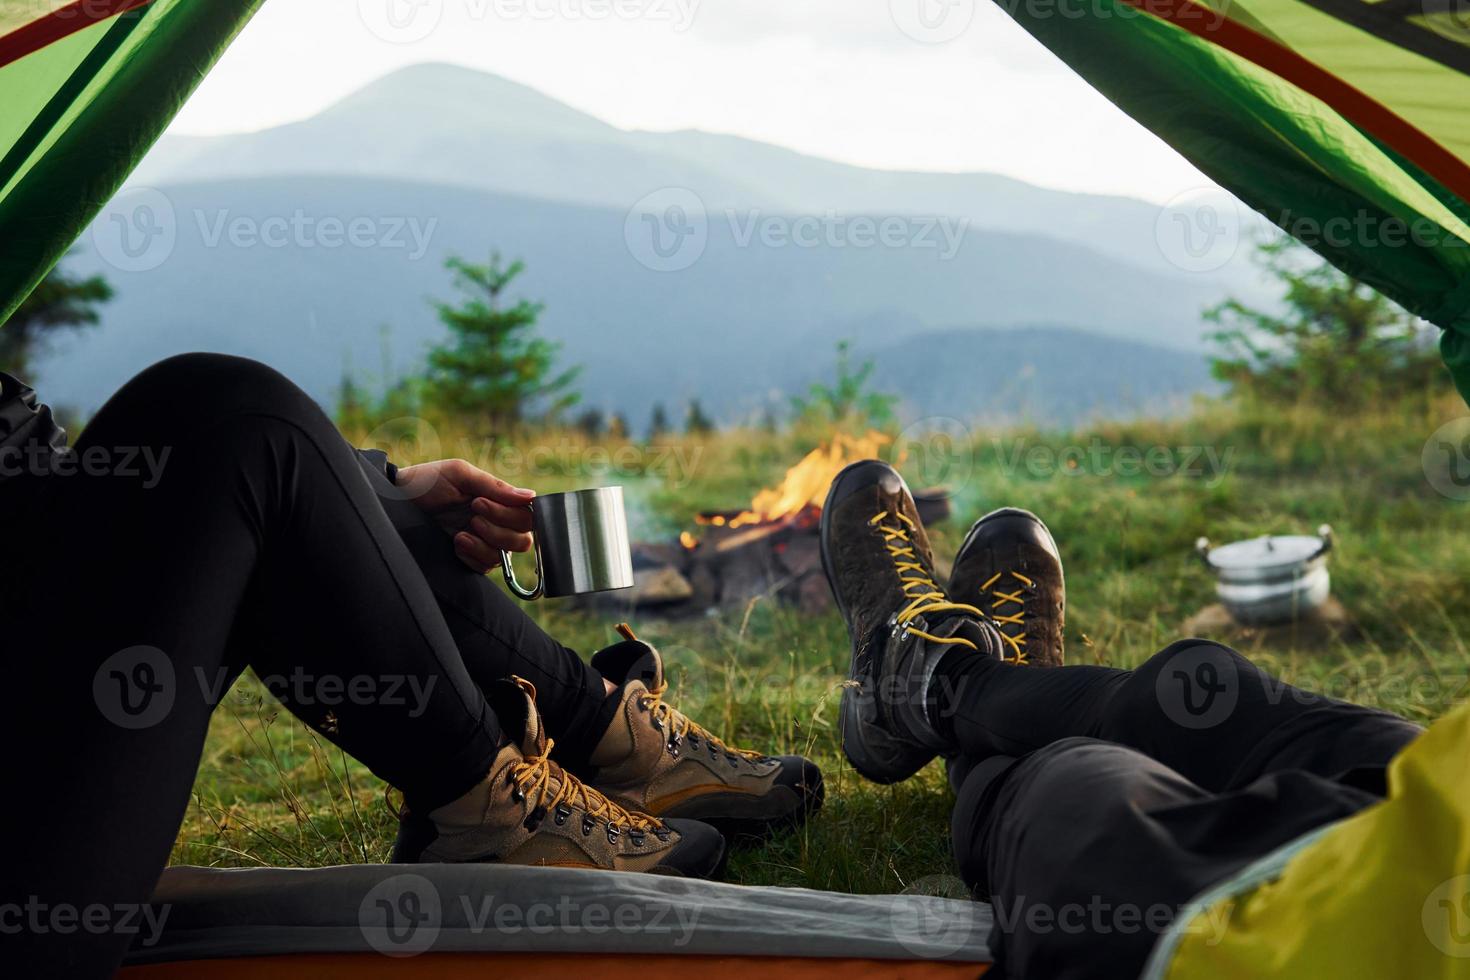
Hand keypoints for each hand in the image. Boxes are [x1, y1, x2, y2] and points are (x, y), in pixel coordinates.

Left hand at [395, 459, 533, 572]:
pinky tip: (455, 543)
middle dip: (498, 530)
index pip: (528, 516)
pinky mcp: (469, 558)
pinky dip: (472, 557)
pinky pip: (485, 568)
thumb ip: (495, 486)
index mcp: (499, 500)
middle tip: (472, 517)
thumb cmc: (428, 481)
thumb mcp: (460, 474)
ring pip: (504, 556)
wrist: (395, 500)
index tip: (479, 503)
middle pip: (523, 540)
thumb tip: (531, 496)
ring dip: (483, 544)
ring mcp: (484, 542)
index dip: (510, 514)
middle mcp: (496, 523)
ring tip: (459, 533)